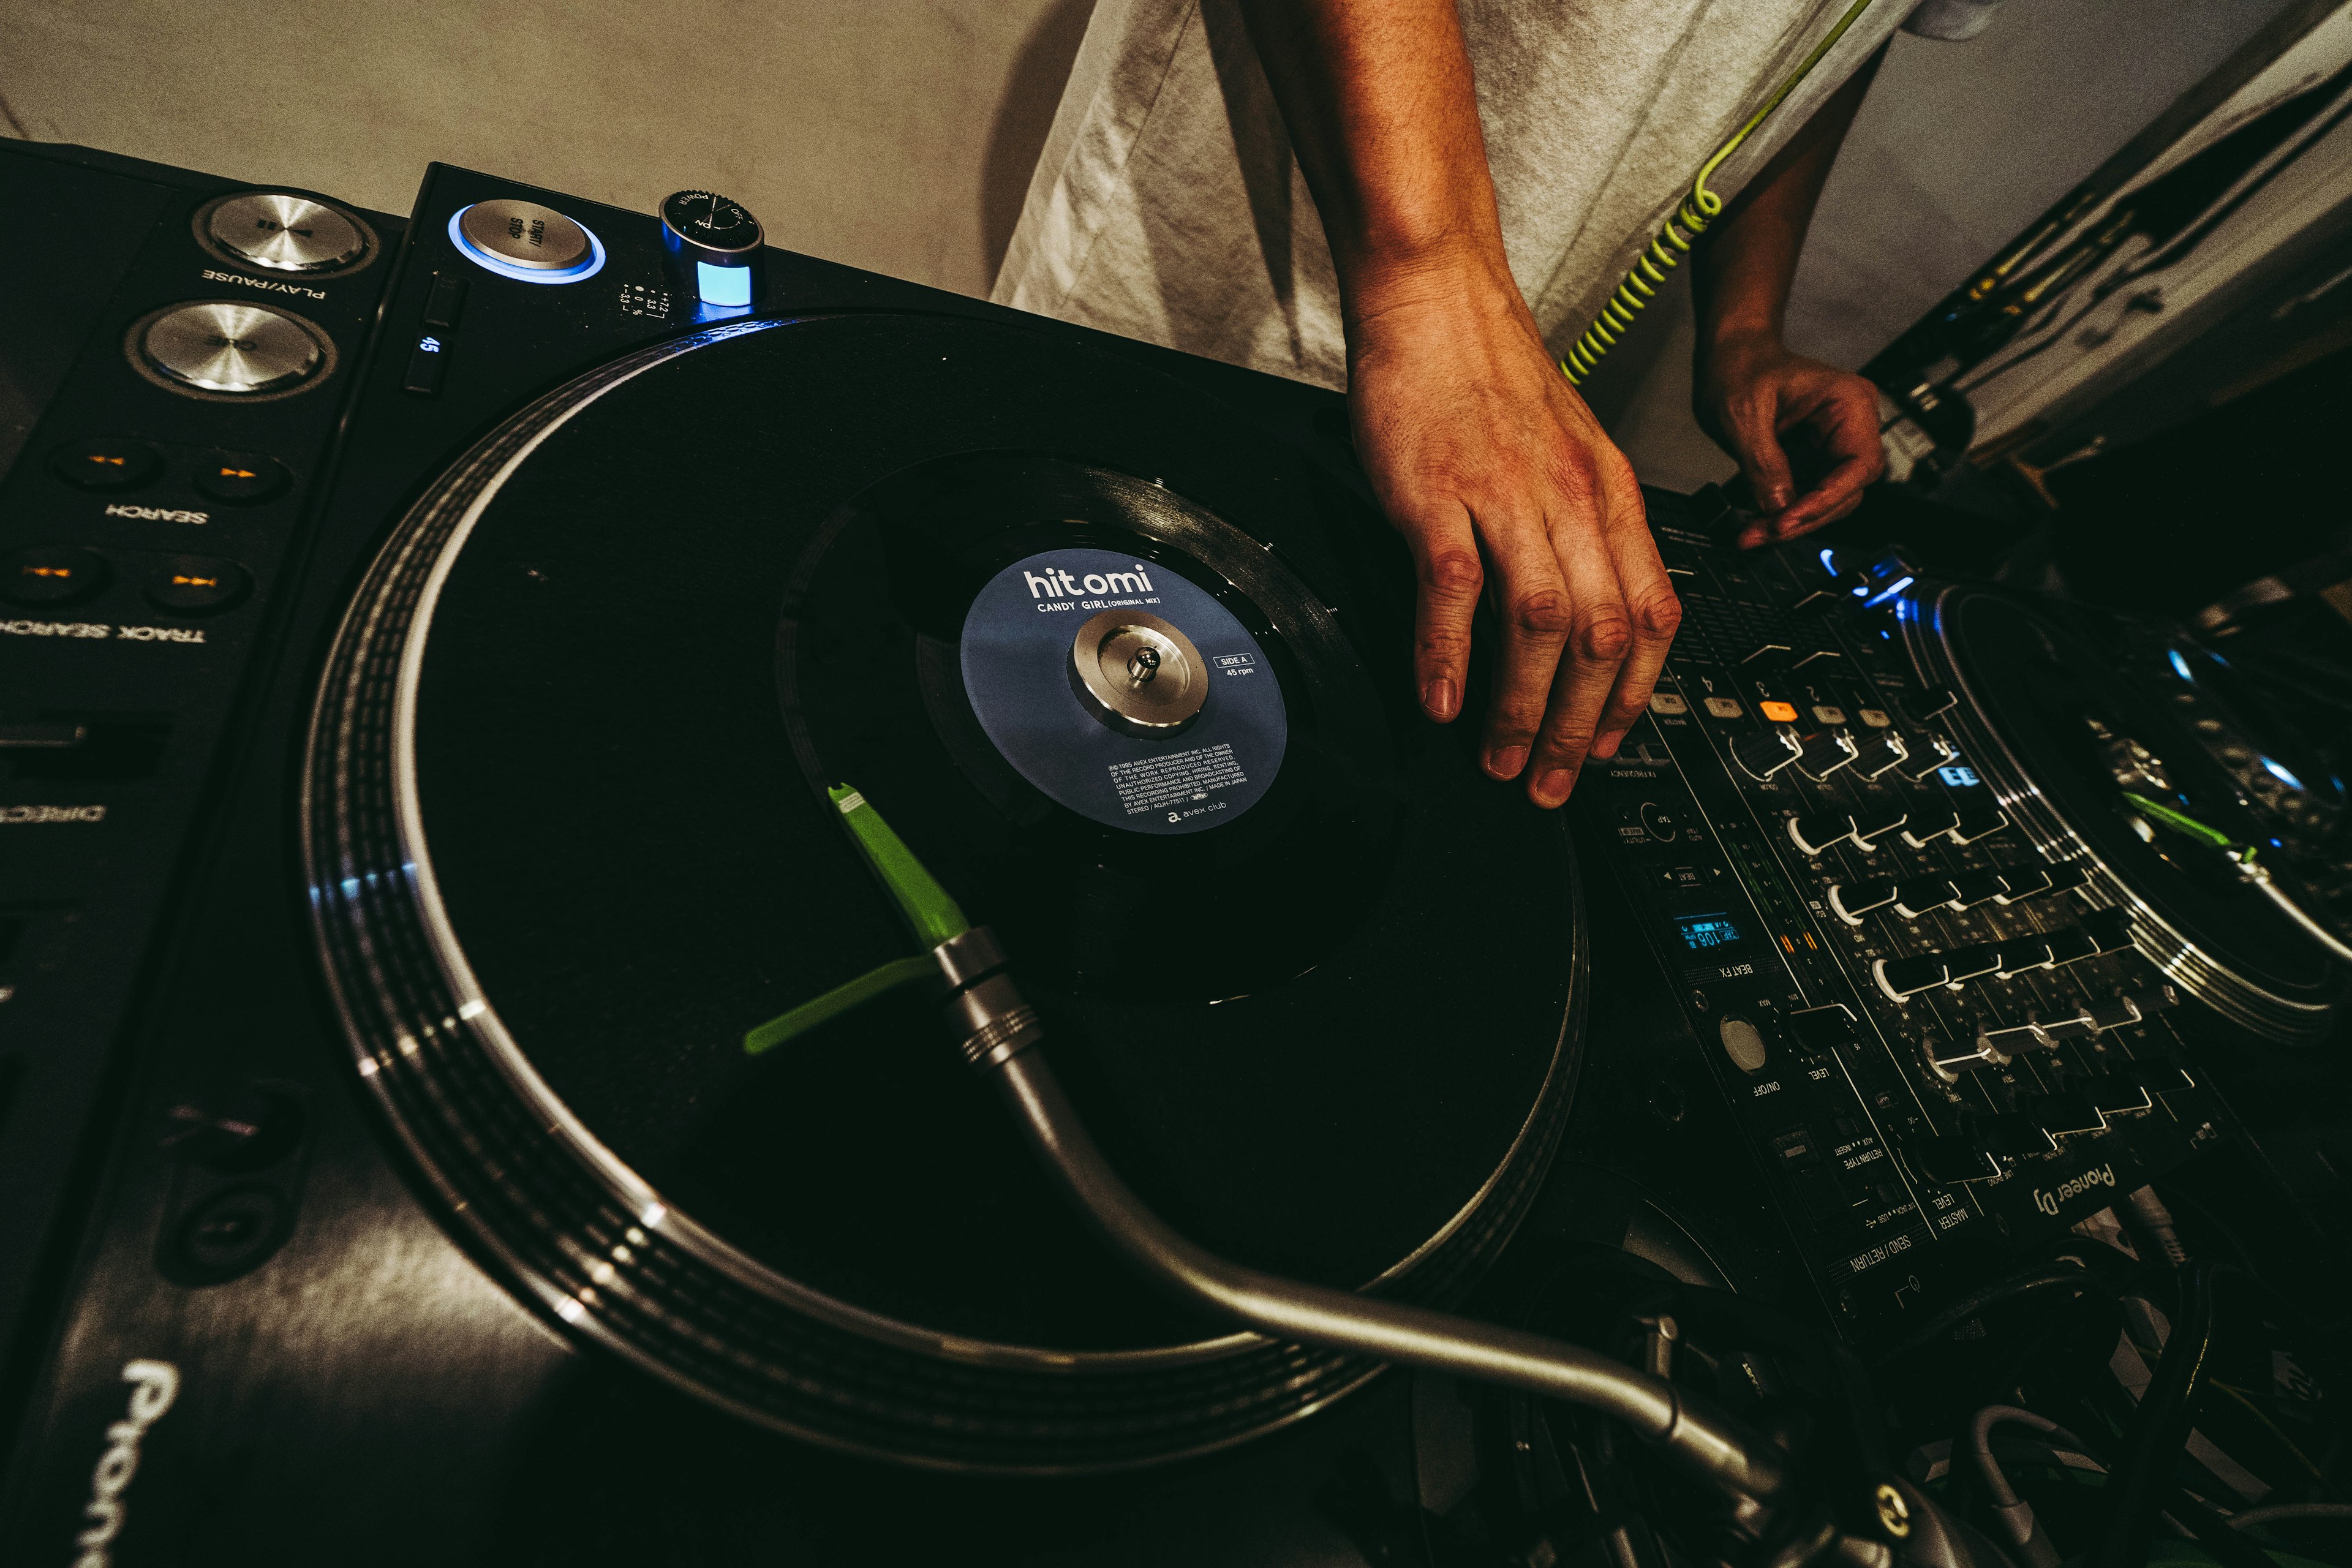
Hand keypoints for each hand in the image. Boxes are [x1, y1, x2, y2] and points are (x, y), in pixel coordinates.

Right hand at [1346, 256, 1680, 804]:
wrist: (1439, 298)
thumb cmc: (1490, 378)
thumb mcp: (1568, 451)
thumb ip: (1579, 529)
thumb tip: (1575, 616)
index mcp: (1610, 494)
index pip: (1652, 611)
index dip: (1635, 695)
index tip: (1609, 746)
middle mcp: (1570, 499)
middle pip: (1600, 635)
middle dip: (1579, 726)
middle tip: (1552, 781)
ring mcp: (1505, 496)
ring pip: (1540, 623)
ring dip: (1520, 707)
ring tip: (1498, 758)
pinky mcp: (1439, 493)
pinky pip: (1456, 587)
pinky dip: (1449, 654)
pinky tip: (1440, 700)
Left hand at [1696, 332, 1884, 549]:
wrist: (1730, 355)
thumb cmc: (1741, 366)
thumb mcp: (1742, 413)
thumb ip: (1762, 461)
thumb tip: (1778, 506)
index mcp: (1849, 402)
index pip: (1858, 465)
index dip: (1826, 499)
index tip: (1789, 519)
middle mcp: (1850, 425)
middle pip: (1846, 490)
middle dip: (1804, 517)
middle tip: (1763, 534)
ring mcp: (1832, 445)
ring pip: (1827, 501)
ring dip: (1791, 523)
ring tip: (1752, 533)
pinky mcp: (1812, 461)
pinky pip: (1807, 497)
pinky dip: (1783, 515)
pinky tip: (1757, 524)